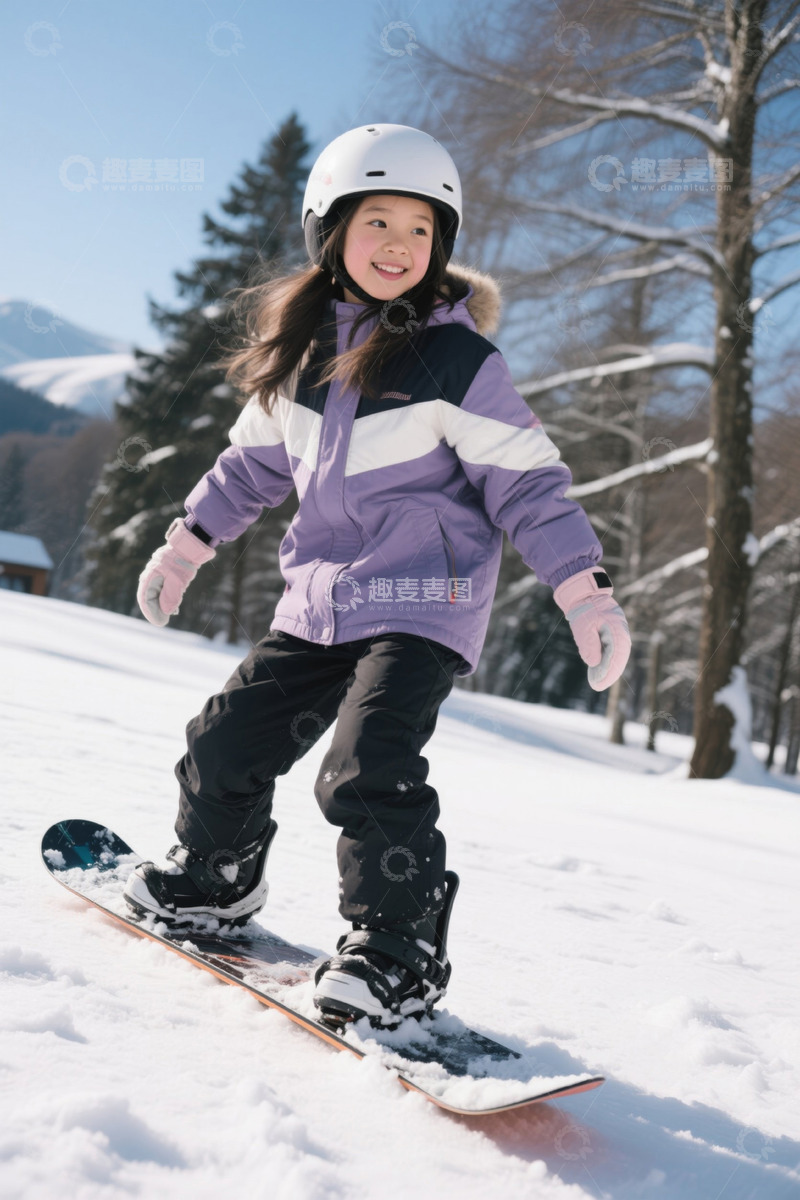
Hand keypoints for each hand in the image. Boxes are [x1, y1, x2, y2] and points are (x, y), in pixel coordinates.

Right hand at [137, 518, 215, 626]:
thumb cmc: (182, 561)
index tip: (160, 623)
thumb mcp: (177, 581)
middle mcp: (151, 576)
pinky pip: (163, 589)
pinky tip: (175, 606)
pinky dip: (167, 598)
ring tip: (171, 614)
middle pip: (149, 597)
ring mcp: (158, 574)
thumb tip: (165, 612)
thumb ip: (170, 597)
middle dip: (156, 610)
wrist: (190, 545)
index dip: (151, 613)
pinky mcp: (166, 574)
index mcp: (150, 576)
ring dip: (162, 605)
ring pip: (156, 594)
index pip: (145, 599)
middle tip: (164, 622)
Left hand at [553, 567, 630, 690]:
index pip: (615, 653)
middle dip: (609, 673)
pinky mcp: (613, 634)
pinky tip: (598, 671)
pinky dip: (607, 662)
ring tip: (597, 683)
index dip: (607, 670)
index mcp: (616, 627)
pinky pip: (613, 651)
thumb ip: (589, 644)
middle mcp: (621, 631)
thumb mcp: (583, 625)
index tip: (597, 682)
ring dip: (609, 670)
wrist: (585, 594)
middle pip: (619, 657)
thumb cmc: (583, 608)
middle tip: (597, 686)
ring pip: (617, 655)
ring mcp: (619, 632)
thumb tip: (594, 663)